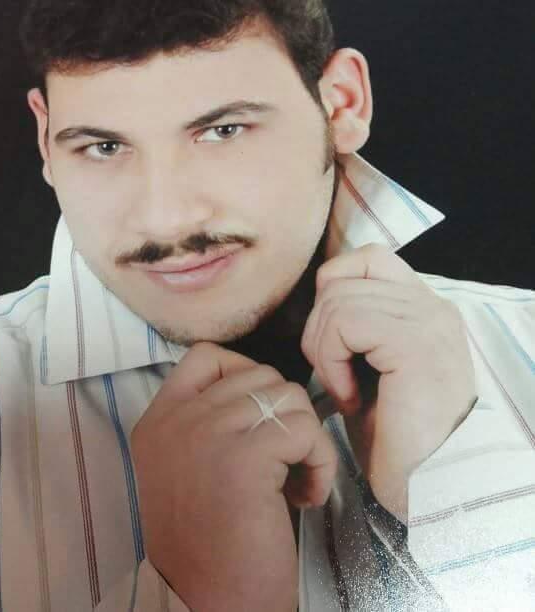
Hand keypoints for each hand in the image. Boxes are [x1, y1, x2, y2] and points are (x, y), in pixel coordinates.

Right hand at [131, 342, 336, 611]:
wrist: (210, 603)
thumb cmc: (210, 541)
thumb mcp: (190, 467)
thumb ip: (210, 420)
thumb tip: (267, 391)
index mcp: (159, 421)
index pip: (205, 356)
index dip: (244, 373)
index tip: (261, 415)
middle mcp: (177, 419)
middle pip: (259, 374)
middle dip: (284, 414)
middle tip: (282, 460)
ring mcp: (207, 432)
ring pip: (287, 396)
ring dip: (305, 438)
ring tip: (295, 480)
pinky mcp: (244, 456)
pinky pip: (306, 429)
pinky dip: (319, 462)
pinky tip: (305, 497)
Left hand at [301, 244, 476, 520]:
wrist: (425, 486)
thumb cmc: (393, 434)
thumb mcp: (369, 367)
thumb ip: (355, 326)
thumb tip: (319, 302)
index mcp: (423, 308)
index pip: (367, 258)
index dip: (332, 287)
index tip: (332, 340)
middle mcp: (432, 306)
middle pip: (341, 279)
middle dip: (318, 330)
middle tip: (334, 375)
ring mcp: (428, 321)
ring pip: (337, 299)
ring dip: (323, 349)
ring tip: (343, 389)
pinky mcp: (415, 343)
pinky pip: (345, 323)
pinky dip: (332, 360)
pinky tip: (349, 397)